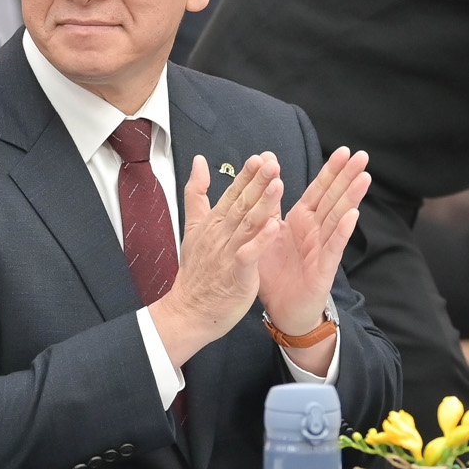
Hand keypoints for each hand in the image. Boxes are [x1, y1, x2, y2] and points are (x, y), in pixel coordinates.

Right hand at [148, 153, 282, 367]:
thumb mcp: (193, 227)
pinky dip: (261, 240)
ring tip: (278, 184)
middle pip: (241, 204)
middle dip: (257, 183)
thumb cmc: (196, 271)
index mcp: (213, 223)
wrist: (189, 310)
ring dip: (263, 204)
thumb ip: (197, 193)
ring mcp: (227, 254)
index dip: (246, 176)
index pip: (232, 194)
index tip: (260, 158)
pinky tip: (275, 226)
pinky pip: (250, 254)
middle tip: (272, 163)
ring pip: (247, 224)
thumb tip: (199, 161)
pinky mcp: (236, 274)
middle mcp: (220, 235)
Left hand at [256, 147, 369, 335]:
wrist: (281, 310)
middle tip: (363, 155)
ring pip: (339, 219)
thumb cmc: (275, 272)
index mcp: (301, 220)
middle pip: (334, 198)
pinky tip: (353, 216)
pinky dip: (343, 232)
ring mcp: (322, 248)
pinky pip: (333, 248)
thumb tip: (265, 171)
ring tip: (364, 177)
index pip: (318, 190)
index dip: (331, 171)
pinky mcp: (323, 269)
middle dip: (347, 177)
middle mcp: (315, 231)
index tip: (344, 150)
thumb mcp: (266, 233)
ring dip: (351, 198)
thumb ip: (268, 204)